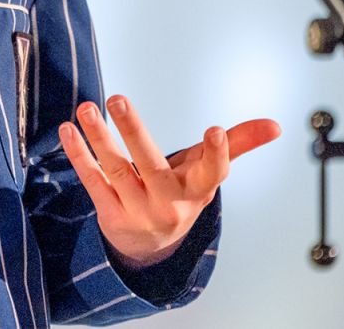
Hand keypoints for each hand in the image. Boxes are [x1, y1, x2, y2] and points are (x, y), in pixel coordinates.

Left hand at [58, 95, 280, 268]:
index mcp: (197, 190)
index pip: (211, 173)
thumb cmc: (181, 193)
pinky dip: (80, 155)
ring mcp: (138, 211)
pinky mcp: (110, 214)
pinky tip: (68, 130)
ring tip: (87, 108)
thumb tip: (275, 125)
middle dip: (134, 132)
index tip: (214, 131)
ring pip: (117, 170)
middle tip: (118, 99)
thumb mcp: (207, 173)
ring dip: (99, 138)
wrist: (152, 245)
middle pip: (152, 165)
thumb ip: (238, 144)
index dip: (217, 154)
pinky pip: (93, 181)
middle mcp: (169, 203)